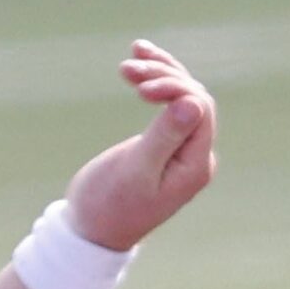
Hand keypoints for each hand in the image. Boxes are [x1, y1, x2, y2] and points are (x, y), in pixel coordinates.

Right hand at [64, 41, 217, 251]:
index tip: (139, 87)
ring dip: (157, 73)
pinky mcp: (164, 144)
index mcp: (195, 166)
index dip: (174, 87)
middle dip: (162, 76)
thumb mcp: (135, 171)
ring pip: (180, 96)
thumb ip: (164, 137)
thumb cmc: (108, 206)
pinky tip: (138, 57)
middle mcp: (195, 157)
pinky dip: (154, 80)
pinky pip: (168, 104)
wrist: (89, 231)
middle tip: (126, 69)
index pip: (200, 109)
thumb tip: (191, 103)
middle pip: (192, 98)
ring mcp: (181, 150)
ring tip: (130, 58)